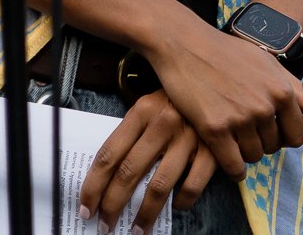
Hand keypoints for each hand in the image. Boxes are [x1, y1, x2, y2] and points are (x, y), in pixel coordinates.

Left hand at [77, 92, 218, 230]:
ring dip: (145, 214)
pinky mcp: (213, 151)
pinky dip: (182, 202)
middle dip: (113, 204)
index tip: (86, 207)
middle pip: (128, 172)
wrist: (216, 83)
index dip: (94, 185)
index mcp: (141, 112)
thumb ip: (132, 134)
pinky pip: (192, 186)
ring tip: (137, 230)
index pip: (109, 154)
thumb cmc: (176, 100)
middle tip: (105, 225)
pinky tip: (176, 207)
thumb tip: (108, 175)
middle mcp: (162, 124)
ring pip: (159, 186)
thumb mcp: (150, 106)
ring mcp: (188, 138)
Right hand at [146, 15, 302, 176]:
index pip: (297, 136)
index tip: (266, 129)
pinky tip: (223, 154)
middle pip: (273, 148)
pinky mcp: (215, 128)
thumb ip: (299, 92)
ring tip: (230, 135)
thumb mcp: (267, 64)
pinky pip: (233, 165)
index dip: (282, 136)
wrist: (184, 44)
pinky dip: (231, 168)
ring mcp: (240, 118)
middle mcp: (265, 106)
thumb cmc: (226, 52)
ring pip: (253, 156)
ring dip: (242, 152)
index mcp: (282, 91)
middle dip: (260, 142)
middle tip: (241, 127)